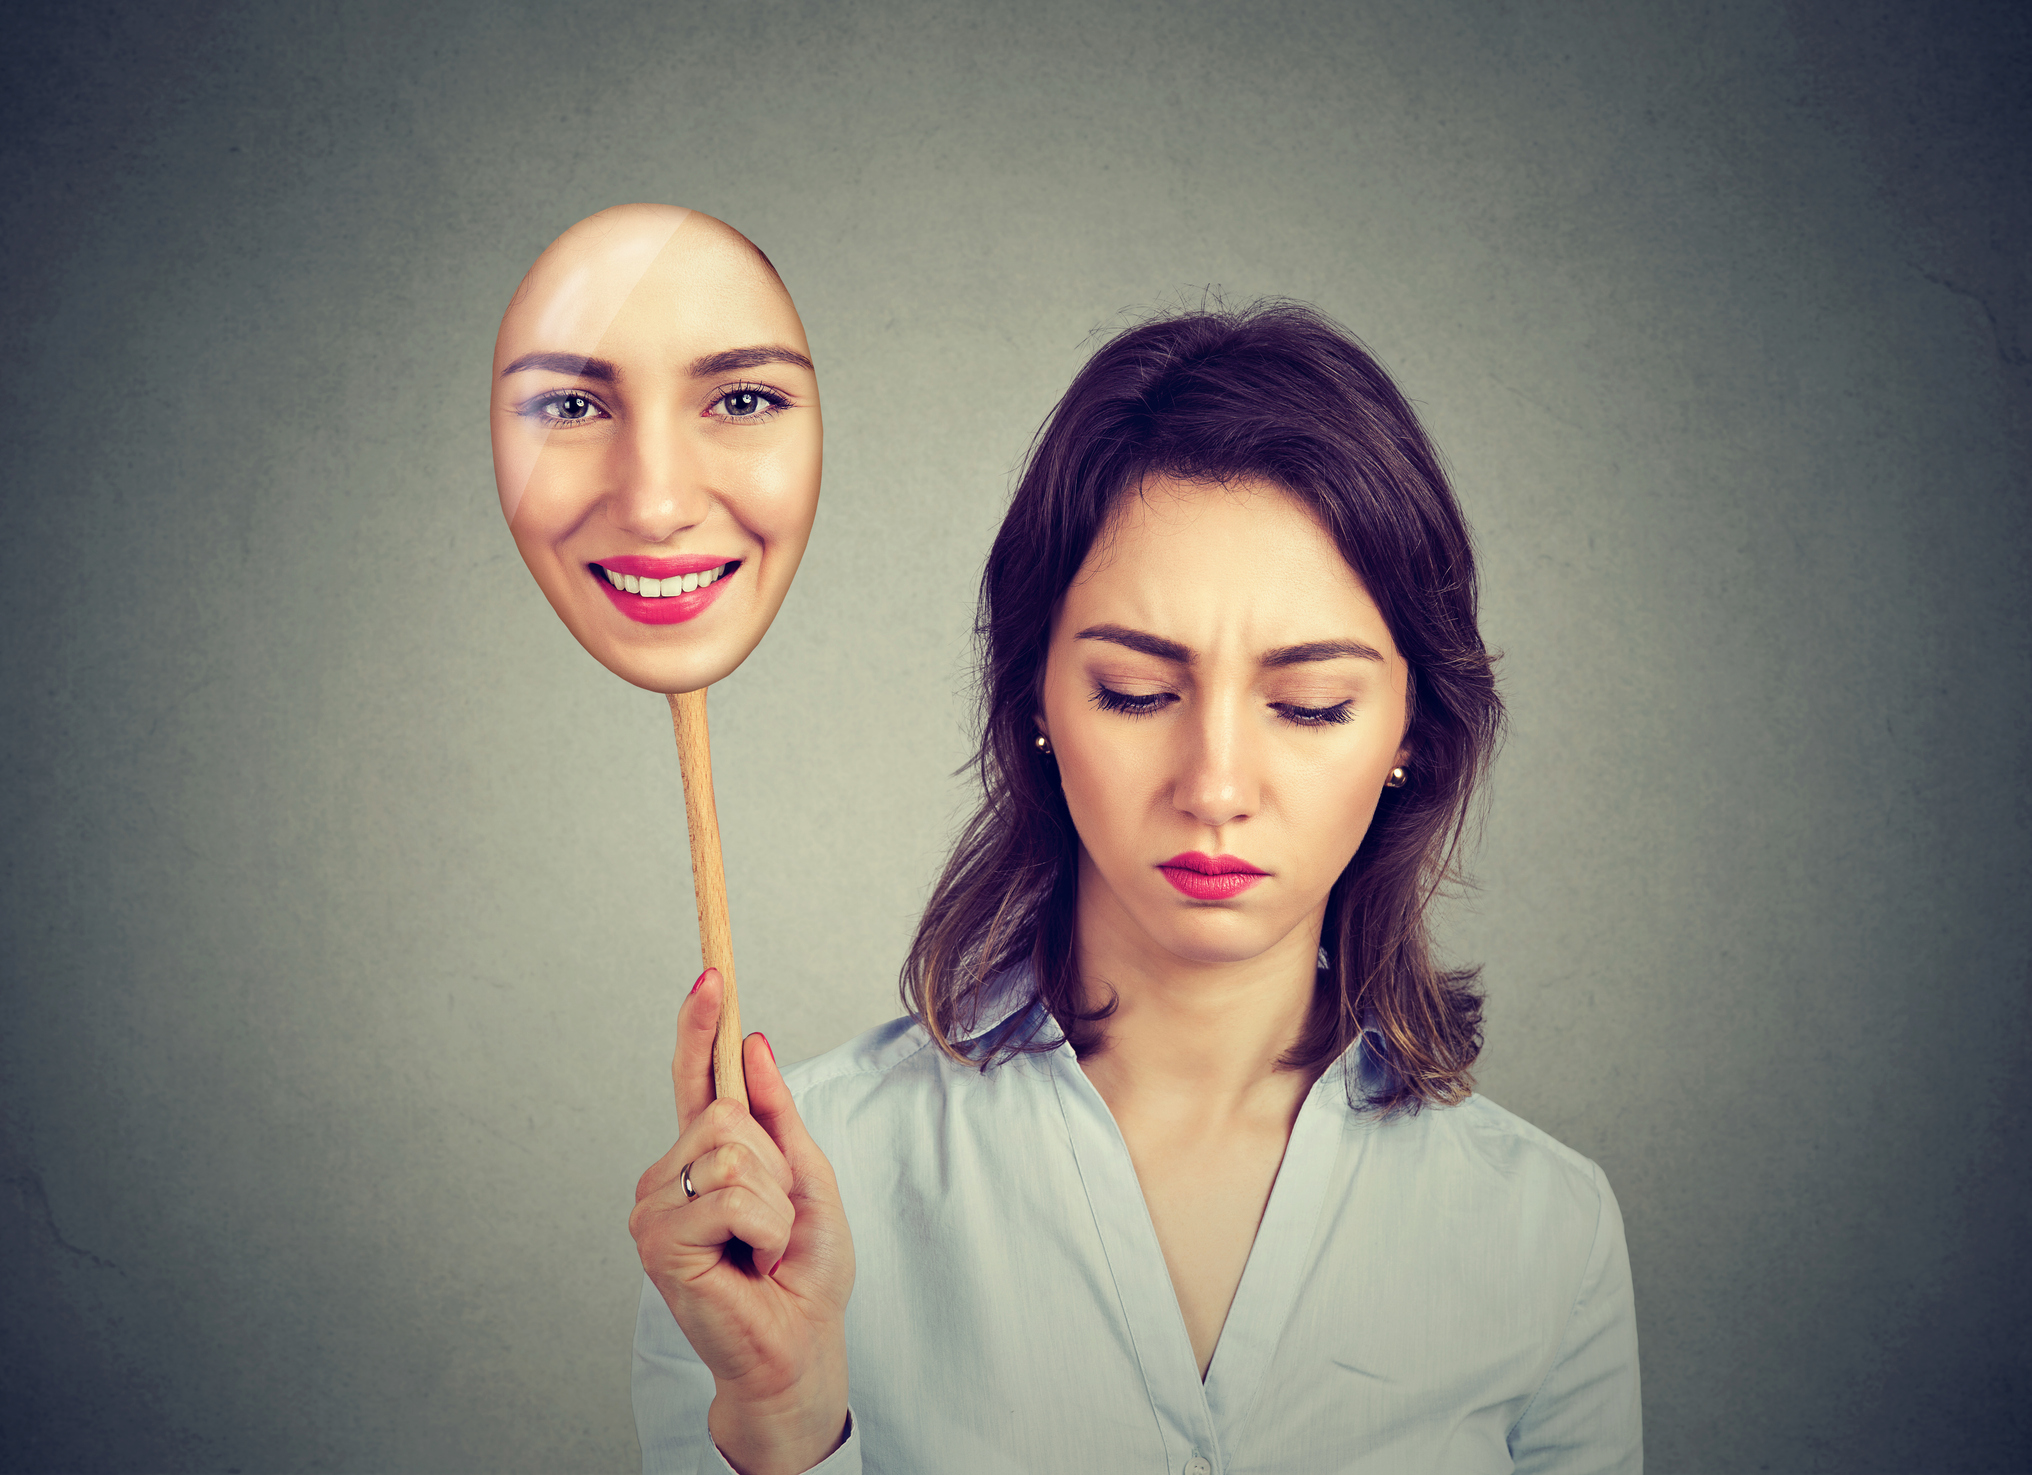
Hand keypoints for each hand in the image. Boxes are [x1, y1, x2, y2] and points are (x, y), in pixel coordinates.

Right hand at [630, 969, 854, 1474]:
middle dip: (775, 1165)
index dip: (698, 1025)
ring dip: (774, 1203)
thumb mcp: (807, 1179)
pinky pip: (730, 1194)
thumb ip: (776, 1115)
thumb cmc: (802, 1274)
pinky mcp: (656, 1240)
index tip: (710, 972)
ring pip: (730, 1151)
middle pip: (725, 1112)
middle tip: (776, 1224)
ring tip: (765, 1247)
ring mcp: (655, 1206)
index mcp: (703, 1156)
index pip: (693, 1078)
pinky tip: (752, 1262)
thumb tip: (750, 1042)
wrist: (799, 1347)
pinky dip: (765, 1227)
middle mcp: (668, 1174)